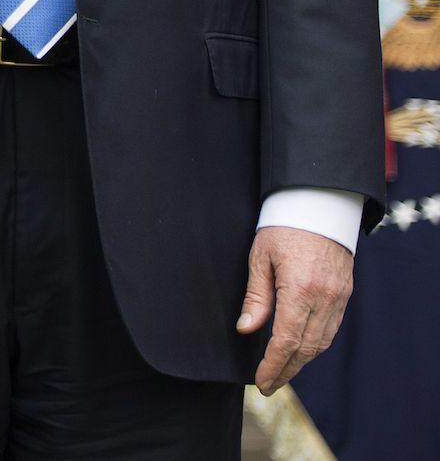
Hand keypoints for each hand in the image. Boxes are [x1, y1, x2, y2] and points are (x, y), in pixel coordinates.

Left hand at [237, 225, 353, 394]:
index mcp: (300, 289)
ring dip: (301, 361)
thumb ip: (256, 297)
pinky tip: (300, 350)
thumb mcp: (259, 258)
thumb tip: (246, 330)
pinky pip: (331, 328)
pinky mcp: (344, 293)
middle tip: (268, 385)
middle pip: (306, 347)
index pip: (287, 340)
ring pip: (321, 341)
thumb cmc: (282, 227)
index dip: (273, 364)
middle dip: (286, 370)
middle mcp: (324, 298)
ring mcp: (338, 297)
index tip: (261, 380)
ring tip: (281, 372)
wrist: (318, 205)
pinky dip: (315, 344)